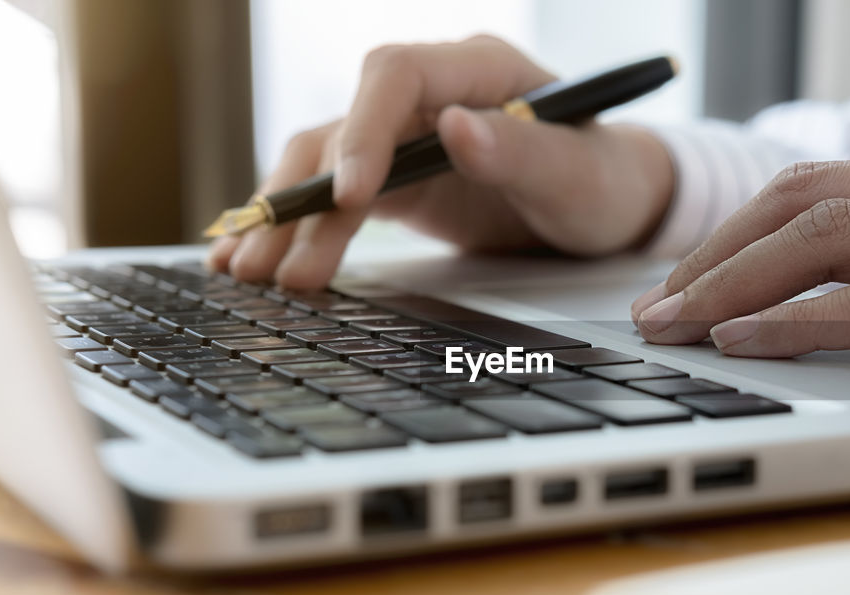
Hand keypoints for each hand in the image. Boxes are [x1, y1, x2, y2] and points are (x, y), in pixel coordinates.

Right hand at [208, 35, 673, 289]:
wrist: (605, 205)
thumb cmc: (601, 182)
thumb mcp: (576, 174)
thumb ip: (522, 151)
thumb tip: (453, 128)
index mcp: (478, 69)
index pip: (396, 75)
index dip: (363, 130)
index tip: (349, 196)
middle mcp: (430, 96)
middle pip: (344, 124)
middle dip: (301, 191)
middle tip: (264, 255)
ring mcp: (406, 138)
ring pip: (325, 163)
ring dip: (285, 217)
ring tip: (244, 271)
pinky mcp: (397, 180)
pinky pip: (334, 196)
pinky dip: (299, 228)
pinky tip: (260, 260)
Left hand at [631, 148, 849, 373]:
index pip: (826, 186)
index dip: (739, 230)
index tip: (687, 277)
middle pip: (807, 202)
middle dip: (715, 255)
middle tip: (655, 307)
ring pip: (833, 239)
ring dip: (735, 285)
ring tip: (676, 327)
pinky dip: (806, 320)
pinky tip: (751, 340)